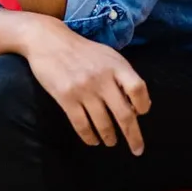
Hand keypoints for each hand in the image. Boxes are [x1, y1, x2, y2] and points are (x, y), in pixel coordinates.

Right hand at [23, 17, 149, 154]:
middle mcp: (102, 78)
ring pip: (103, 124)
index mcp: (116, 65)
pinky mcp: (66, 97)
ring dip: (110, 138)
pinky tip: (93, 140)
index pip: (138, 89)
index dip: (143, 105)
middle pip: (124, 114)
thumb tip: (139, 106)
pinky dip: (89, 137)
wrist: (48, 41)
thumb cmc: (82, 51)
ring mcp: (83, 89)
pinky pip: (82, 125)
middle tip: (137, 149)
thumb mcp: (107, 56)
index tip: (141, 114)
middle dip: (133, 137)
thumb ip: (123, 76)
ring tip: (110, 142)